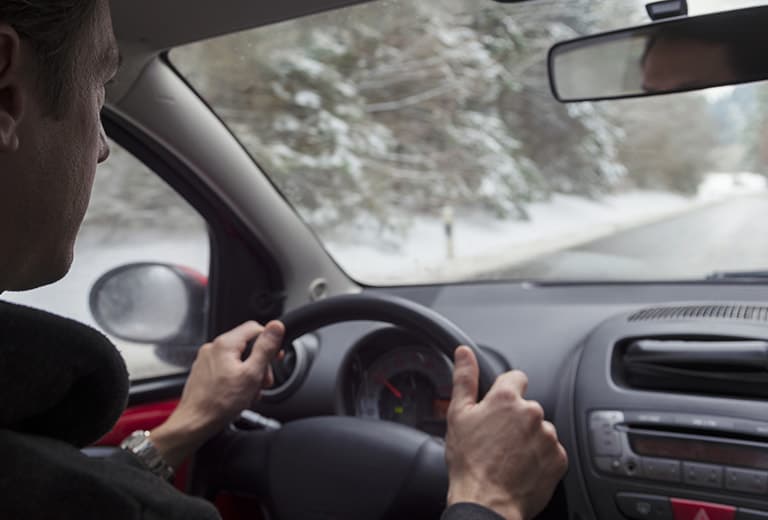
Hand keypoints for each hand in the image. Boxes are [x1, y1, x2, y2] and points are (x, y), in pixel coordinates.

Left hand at [150, 320, 284, 468]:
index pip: (254, 328)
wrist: (195, 423)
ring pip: (237, 360)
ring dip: (249, 375)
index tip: (275, 357)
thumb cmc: (219, 403)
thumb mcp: (252, 374)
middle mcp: (213, 348)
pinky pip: (227, 370)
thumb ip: (266, 348)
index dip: (269, 342)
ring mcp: (207, 361)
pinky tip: (239, 395)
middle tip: (263, 382)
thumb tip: (276, 327)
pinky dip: (237, 380)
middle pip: (246, 346)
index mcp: (225, 344)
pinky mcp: (204, 374)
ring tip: (250, 393)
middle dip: (259, 364)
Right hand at [445, 346, 567, 519]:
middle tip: (498, 440)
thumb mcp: (458, 415)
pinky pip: (551, 451)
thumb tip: (464, 353)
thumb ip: (464, 378)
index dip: (505, 392)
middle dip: (515, 419)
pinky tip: (522, 467)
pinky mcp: (558, 458)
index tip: (498, 408)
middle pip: (527, 407)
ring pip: (539, 429)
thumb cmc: (469, 462)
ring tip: (509, 457)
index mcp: (506, 398)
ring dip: (529, 439)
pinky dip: (539, 458)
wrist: (486, 502)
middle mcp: (531, 412)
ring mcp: (547, 436)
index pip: (515, 378)